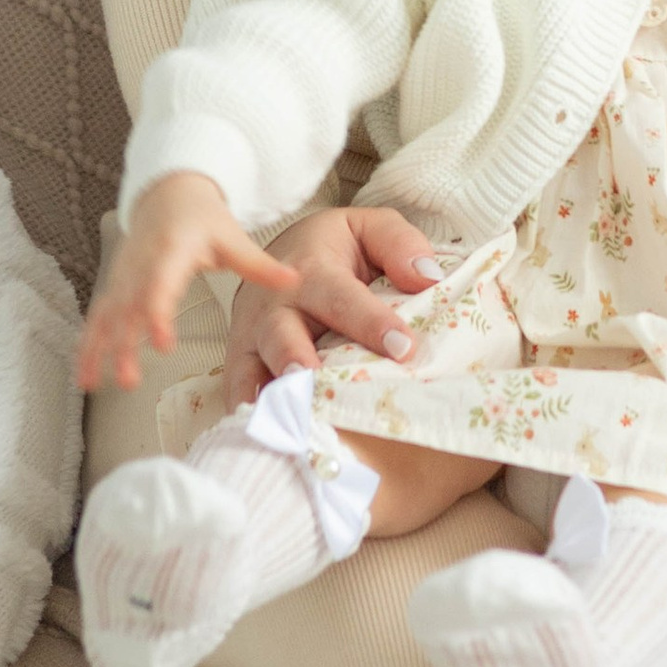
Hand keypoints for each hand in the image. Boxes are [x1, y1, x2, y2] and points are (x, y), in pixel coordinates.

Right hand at [79, 173, 300, 395]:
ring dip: (99, 348)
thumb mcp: (233, 237)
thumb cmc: (203, 218)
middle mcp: (141, 265)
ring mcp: (124, 276)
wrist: (169, 193)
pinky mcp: (115, 286)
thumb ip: (261, 265)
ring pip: (107, 315)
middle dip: (125, 344)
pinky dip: (87, 344)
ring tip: (94, 384)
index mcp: (172, 251)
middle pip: (129, 307)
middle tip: (129, 380)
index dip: (158, 315)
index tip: (163, 344)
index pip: (161, 286)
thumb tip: (295, 280)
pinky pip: (97, 317)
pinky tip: (84, 375)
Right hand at [218, 201, 446, 409]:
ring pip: (252, 368)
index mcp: (312, 270)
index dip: (372, 322)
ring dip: (269, 396)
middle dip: (298, 358)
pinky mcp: (239, 362)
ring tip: (287, 420)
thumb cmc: (331, 249)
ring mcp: (251, 337)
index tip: (404, 348)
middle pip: (284, 334)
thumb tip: (428, 278)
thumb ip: (399, 244)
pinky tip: (268, 438)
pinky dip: (248, 415)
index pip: (343, 298)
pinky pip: (238, 391)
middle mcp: (275, 306)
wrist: (273, 258)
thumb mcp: (367, 228)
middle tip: (315, 380)